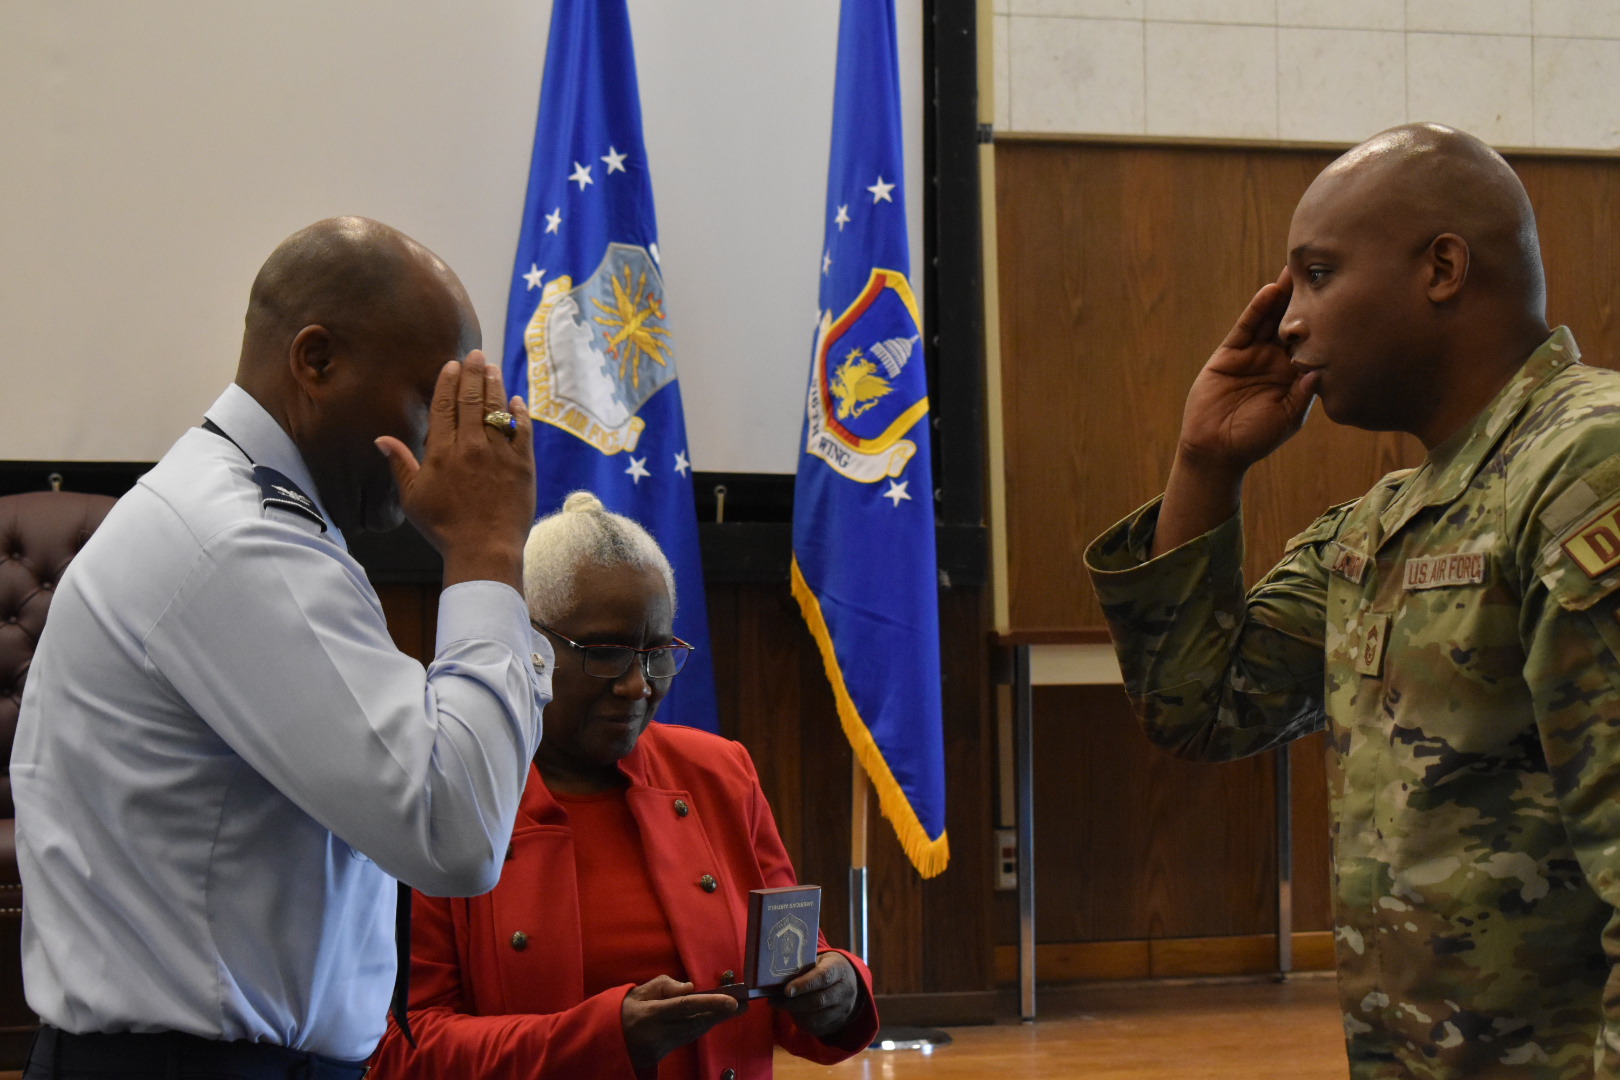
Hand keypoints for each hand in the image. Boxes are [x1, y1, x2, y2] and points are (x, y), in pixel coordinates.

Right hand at [375, 351, 535, 590]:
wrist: (484, 550)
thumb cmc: (444, 527)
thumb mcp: (413, 498)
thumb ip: (400, 464)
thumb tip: (381, 439)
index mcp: (442, 453)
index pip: (444, 407)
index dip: (448, 382)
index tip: (452, 365)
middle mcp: (471, 448)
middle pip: (472, 401)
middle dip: (474, 374)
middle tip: (477, 354)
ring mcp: (499, 455)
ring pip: (497, 411)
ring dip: (495, 386)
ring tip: (493, 368)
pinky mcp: (523, 466)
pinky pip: (523, 432)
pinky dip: (520, 414)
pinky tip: (516, 401)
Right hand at [620, 976, 740, 1070]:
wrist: (605, 1040)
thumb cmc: (624, 1009)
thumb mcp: (640, 991)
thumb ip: (665, 986)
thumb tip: (691, 987)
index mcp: (651, 1013)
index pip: (685, 1006)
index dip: (710, 1003)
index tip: (732, 1001)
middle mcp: (658, 1033)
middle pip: (696, 1023)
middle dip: (720, 1013)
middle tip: (743, 1005)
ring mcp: (660, 1047)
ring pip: (694, 1033)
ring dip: (713, 1020)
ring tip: (732, 1009)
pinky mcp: (661, 1056)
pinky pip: (686, 1039)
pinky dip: (699, 1027)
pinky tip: (711, 1018)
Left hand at [769, 951, 858, 1037]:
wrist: (850, 982)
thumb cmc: (827, 967)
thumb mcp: (819, 959)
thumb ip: (804, 967)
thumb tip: (778, 978)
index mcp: (839, 969)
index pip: (822, 978)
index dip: (804, 985)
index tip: (786, 990)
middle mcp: (845, 991)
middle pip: (817, 1001)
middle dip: (792, 1003)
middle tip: (774, 1001)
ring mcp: (844, 1009)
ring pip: (816, 1018)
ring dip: (795, 1014)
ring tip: (783, 1007)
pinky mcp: (839, 1023)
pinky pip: (817, 1028)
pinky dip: (802, 1023)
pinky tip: (794, 1014)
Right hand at [1151, 271, 1316, 556]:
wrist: (1216, 450)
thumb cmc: (1255, 439)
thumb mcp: (1287, 418)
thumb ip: (1303, 394)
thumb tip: (1322, 369)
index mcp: (1295, 376)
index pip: (1314, 342)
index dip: (1327, 322)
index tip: (1346, 299)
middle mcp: (1276, 361)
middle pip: (1294, 324)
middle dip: (1306, 300)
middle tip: (1324, 272)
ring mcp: (1253, 355)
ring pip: (1271, 319)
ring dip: (1283, 296)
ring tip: (1297, 271)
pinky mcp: (1230, 354)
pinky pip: (1246, 327)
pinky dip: (1257, 309)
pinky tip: (1270, 291)